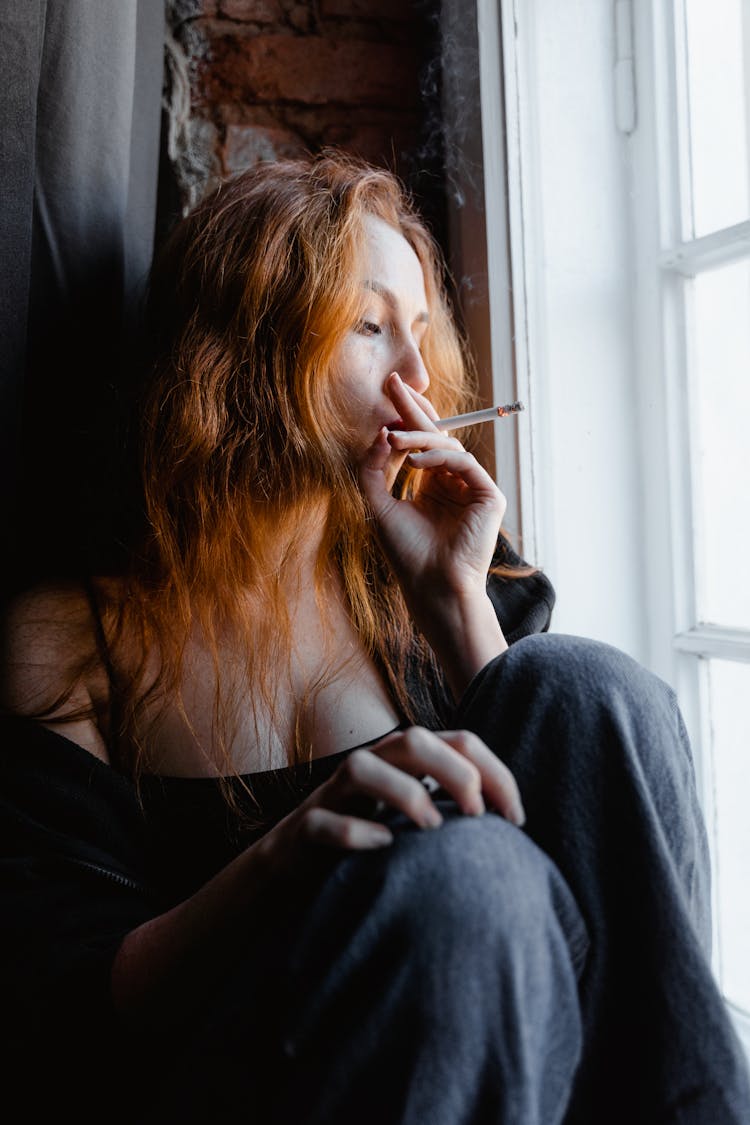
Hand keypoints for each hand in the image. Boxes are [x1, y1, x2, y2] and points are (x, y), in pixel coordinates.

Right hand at [257, 727, 525, 865]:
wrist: (296, 863)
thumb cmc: (373, 837)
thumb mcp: (419, 817)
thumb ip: (458, 808)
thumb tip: (519, 826)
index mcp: (404, 760)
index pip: (459, 742)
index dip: (494, 773)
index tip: (517, 819)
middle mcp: (370, 766)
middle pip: (412, 740)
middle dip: (453, 771)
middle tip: (478, 815)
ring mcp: (333, 795)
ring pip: (361, 767)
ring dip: (403, 792)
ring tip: (433, 827)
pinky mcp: (305, 829)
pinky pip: (324, 822)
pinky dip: (354, 831)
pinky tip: (384, 846)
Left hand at [359, 372, 506, 606]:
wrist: (432, 586)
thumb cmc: (407, 554)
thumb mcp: (379, 506)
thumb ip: (374, 471)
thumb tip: (379, 434)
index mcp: (432, 487)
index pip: (419, 444)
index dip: (405, 417)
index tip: (387, 391)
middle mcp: (454, 484)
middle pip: (435, 436)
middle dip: (413, 408)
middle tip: (393, 382)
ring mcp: (473, 488)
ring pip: (447, 446)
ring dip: (418, 437)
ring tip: (392, 439)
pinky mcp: (488, 496)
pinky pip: (463, 462)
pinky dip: (437, 457)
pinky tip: (413, 462)